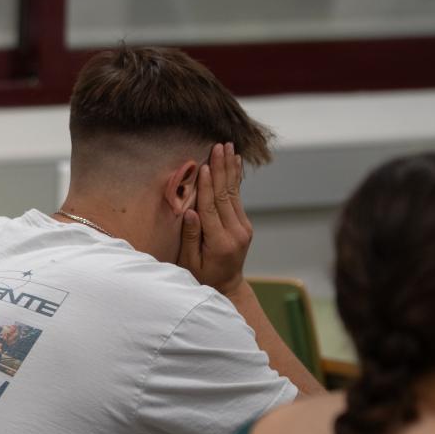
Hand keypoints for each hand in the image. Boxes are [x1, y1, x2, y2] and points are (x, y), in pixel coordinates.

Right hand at [177, 142, 252, 295]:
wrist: (227, 286)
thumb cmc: (202, 276)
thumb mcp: (190, 263)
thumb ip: (190, 237)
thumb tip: (190, 212)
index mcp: (220, 242)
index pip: (211, 209)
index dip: (208, 187)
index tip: (205, 166)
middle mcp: (236, 233)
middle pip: (226, 196)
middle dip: (222, 169)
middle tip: (220, 147)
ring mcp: (243, 227)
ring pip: (234, 193)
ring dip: (230, 169)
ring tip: (229, 148)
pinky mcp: (245, 224)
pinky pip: (237, 198)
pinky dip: (235, 179)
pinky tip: (234, 163)